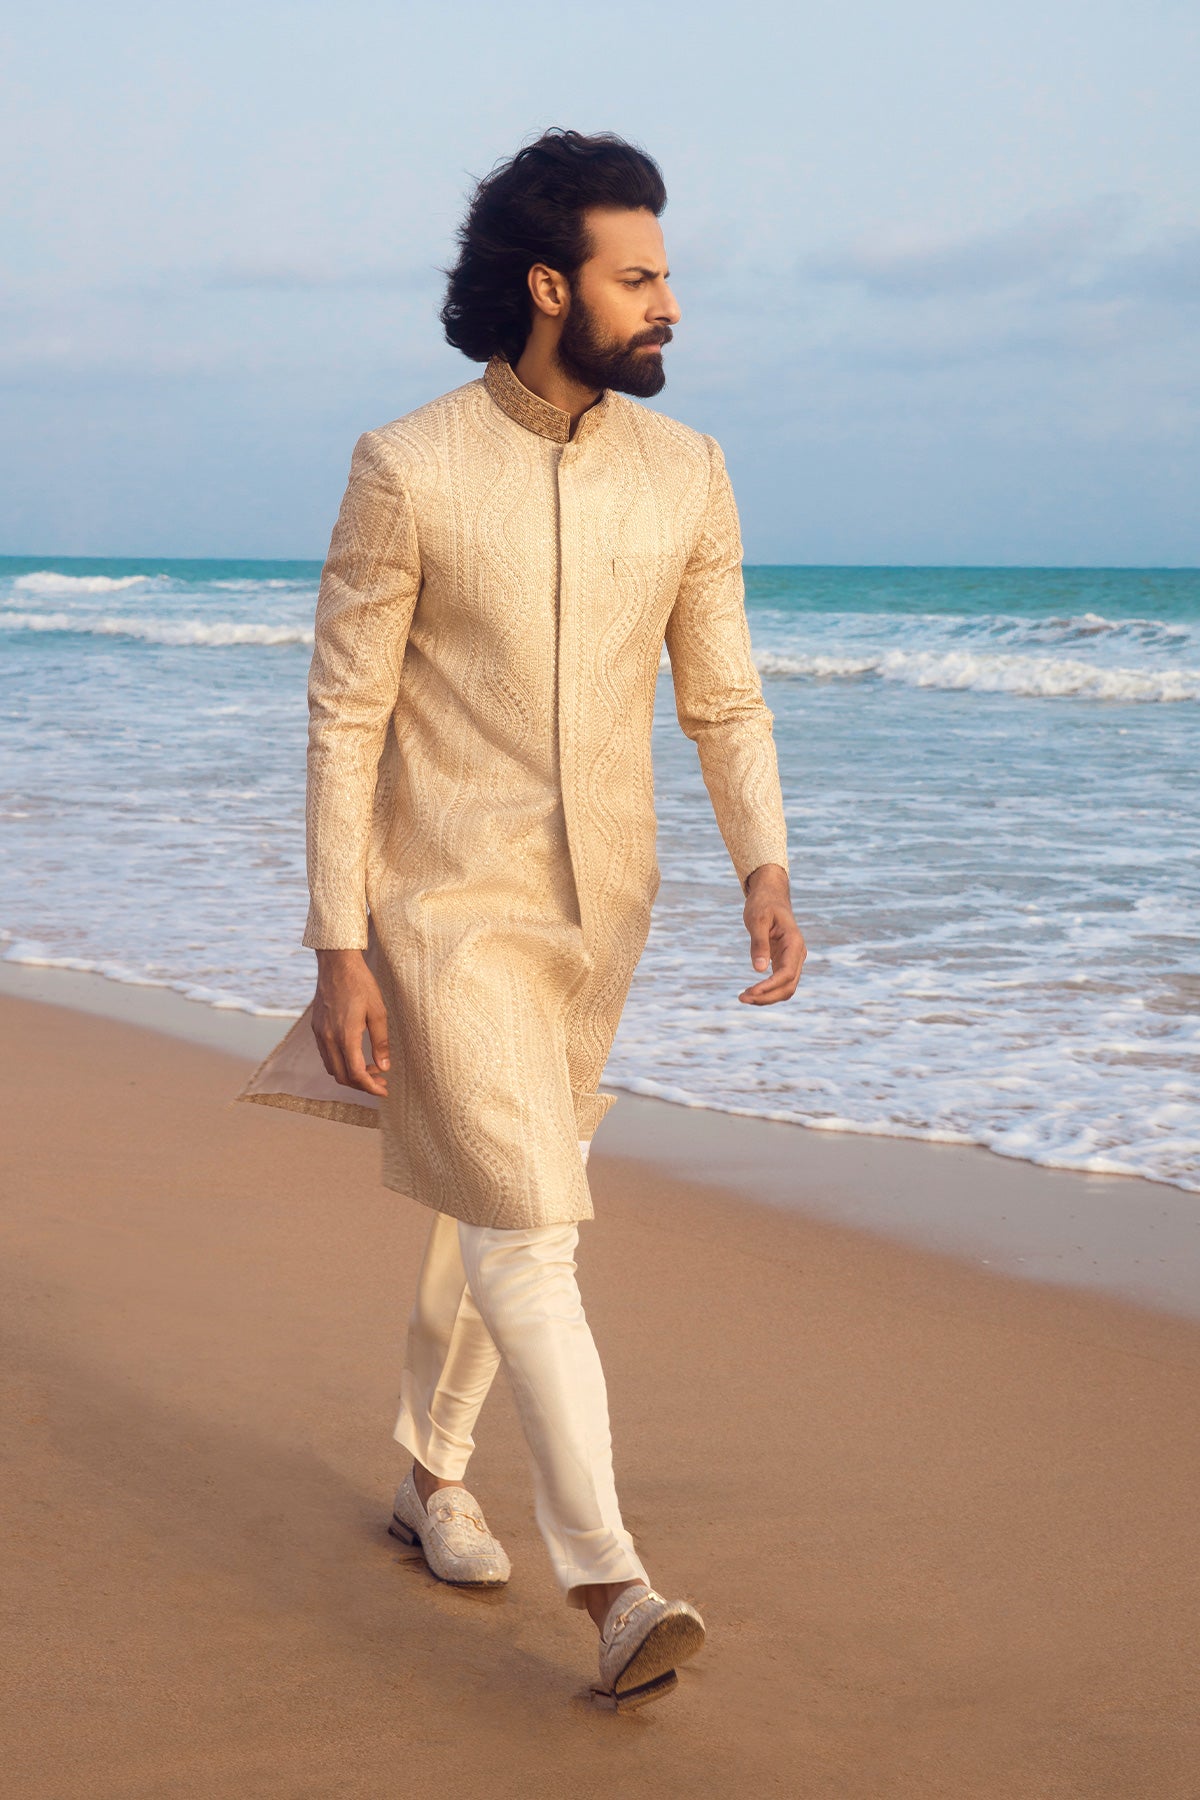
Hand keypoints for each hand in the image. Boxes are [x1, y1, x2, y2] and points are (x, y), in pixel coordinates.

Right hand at [311, 948, 390, 1095]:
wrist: (337, 963)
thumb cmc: (361, 984)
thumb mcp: (379, 1012)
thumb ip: (381, 1042)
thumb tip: (384, 1067)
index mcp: (345, 1035)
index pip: (356, 1074)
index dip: (371, 1087)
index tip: (384, 1091)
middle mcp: (328, 1038)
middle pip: (342, 1076)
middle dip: (362, 1085)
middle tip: (381, 1081)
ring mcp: (319, 1034)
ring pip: (332, 1068)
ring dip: (351, 1075)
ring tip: (371, 1069)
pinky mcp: (316, 1028)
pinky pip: (326, 1055)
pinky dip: (341, 1063)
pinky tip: (356, 1056)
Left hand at [738, 864, 806, 1004]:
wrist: (770, 896)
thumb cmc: (763, 904)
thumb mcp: (757, 920)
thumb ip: (759, 944)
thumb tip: (758, 969)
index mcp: (794, 943)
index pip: (787, 973)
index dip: (770, 986)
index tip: (751, 992)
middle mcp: (798, 954)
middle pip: (788, 986)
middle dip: (767, 996)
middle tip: (741, 998)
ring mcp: (793, 959)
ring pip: (786, 988)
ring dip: (767, 997)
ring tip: (744, 997)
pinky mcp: (785, 962)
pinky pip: (780, 983)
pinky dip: (767, 991)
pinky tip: (752, 992)